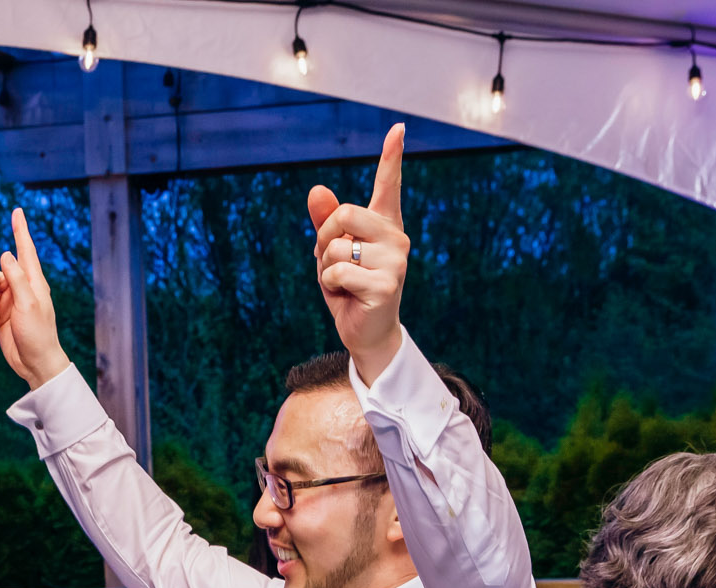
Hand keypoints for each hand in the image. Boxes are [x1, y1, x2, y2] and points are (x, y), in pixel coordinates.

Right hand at [0, 208, 71, 389]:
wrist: (34, 363)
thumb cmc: (37, 334)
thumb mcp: (27, 304)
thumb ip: (16, 277)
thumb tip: (6, 254)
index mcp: (33, 282)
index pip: (25, 250)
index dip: (20, 230)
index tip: (17, 211)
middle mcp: (21, 289)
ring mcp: (9, 302)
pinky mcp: (0, 316)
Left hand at [307, 123, 408, 384]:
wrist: (365, 331)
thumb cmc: (348, 288)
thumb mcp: (331, 251)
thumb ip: (325, 221)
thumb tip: (317, 189)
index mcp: (384, 225)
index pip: (388, 185)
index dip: (391, 156)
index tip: (398, 128)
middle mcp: (396, 237)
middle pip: (345, 214)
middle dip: (324, 237)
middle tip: (332, 261)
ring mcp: (396, 260)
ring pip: (337, 247)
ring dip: (325, 268)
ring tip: (342, 283)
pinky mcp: (387, 284)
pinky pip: (338, 272)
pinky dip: (330, 286)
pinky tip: (347, 296)